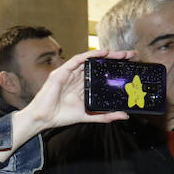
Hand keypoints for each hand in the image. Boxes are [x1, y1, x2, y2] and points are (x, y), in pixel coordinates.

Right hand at [17, 47, 131, 131]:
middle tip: (130, 55)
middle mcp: (77, 78)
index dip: (115, 68)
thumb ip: (106, 116)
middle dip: (114, 59)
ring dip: (105, 55)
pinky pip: (77, 60)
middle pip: (98, 65)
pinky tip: (101, 53)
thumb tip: (124, 115)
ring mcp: (69, 74)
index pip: (101, 74)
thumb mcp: (89, 116)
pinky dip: (89, 55)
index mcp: (83, 86)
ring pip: (90, 60)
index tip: (130, 66)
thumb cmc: (61, 117)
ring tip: (120, 53)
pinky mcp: (61, 72)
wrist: (44, 119)